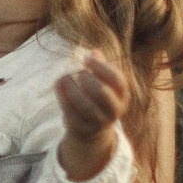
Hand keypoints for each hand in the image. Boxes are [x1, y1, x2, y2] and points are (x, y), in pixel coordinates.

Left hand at [55, 49, 130, 181]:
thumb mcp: (104, 82)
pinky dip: (62, 97)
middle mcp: (113, 111)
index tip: (86, 59)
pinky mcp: (80, 128)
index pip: (117, 80)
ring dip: (71, 88)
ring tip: (65, 78)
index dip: (101, 67)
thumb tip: (94, 52)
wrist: (92, 130)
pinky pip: (70, 112)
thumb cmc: (97, 97)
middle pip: (102, 93)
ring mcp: (97, 122)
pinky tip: (60, 86)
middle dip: (87, 79)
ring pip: (84, 105)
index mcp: (123, 96)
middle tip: (78, 73)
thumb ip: (100, 66)